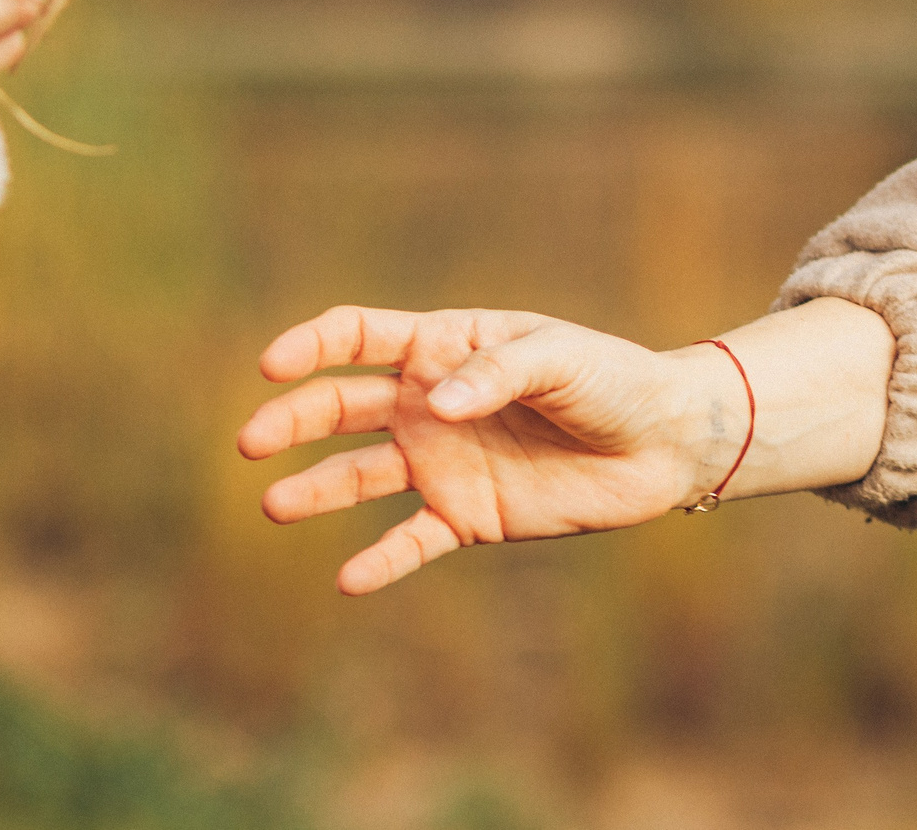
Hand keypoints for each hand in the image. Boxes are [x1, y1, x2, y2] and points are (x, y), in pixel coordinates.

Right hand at [238, 296, 893, 594]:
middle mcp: (432, 404)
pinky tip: (349, 579)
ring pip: (360, 475)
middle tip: (252, 440)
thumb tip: (433, 404)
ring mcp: (445, 461)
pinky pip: (411, 541)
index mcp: (448, 347)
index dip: (311, 345)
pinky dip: (380, 560)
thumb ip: (496, 373)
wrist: (664, 442)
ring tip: (274, 505)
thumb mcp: (560, 358)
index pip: (360, 337)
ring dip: (315, 489)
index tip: (272, 366)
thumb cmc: (613, 380)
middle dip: (293, 419)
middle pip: (341, 406)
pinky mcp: (469, 515)